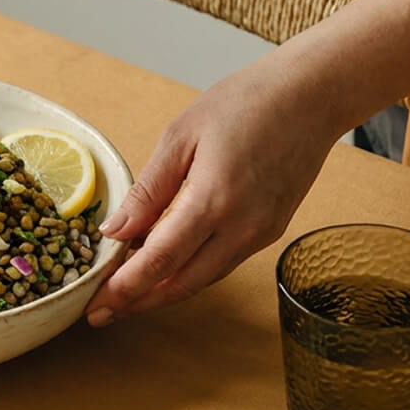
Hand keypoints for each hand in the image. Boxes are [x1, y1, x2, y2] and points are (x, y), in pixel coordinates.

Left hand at [87, 66, 343, 323]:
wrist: (313, 96)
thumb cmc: (246, 103)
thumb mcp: (181, 136)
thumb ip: (148, 190)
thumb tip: (115, 232)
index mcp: (213, 200)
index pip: (160, 260)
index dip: (125, 288)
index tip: (95, 305)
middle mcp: (242, 227)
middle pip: (182, 283)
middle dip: (139, 302)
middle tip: (101, 313)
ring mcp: (261, 233)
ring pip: (204, 279)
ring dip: (163, 292)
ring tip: (126, 296)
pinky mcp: (272, 231)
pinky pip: (223, 263)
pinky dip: (190, 272)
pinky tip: (166, 268)